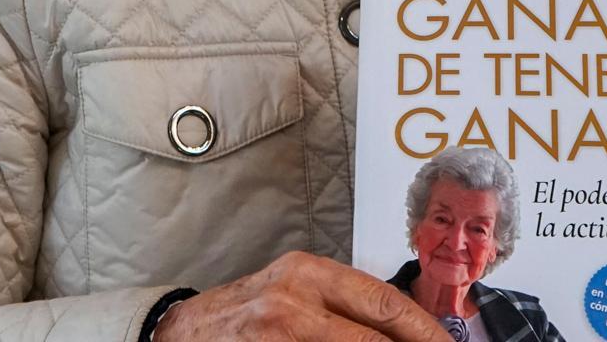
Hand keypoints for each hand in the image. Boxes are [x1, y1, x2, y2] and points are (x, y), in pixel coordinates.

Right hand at [154, 252, 452, 341]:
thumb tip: (402, 330)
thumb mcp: (293, 293)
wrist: (182, 334)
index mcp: (308, 272)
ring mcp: (277, 331)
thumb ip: (342, 306)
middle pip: (374, 332)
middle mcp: (293, 298)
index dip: (425, 330)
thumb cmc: (244, 315)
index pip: (384, 302)